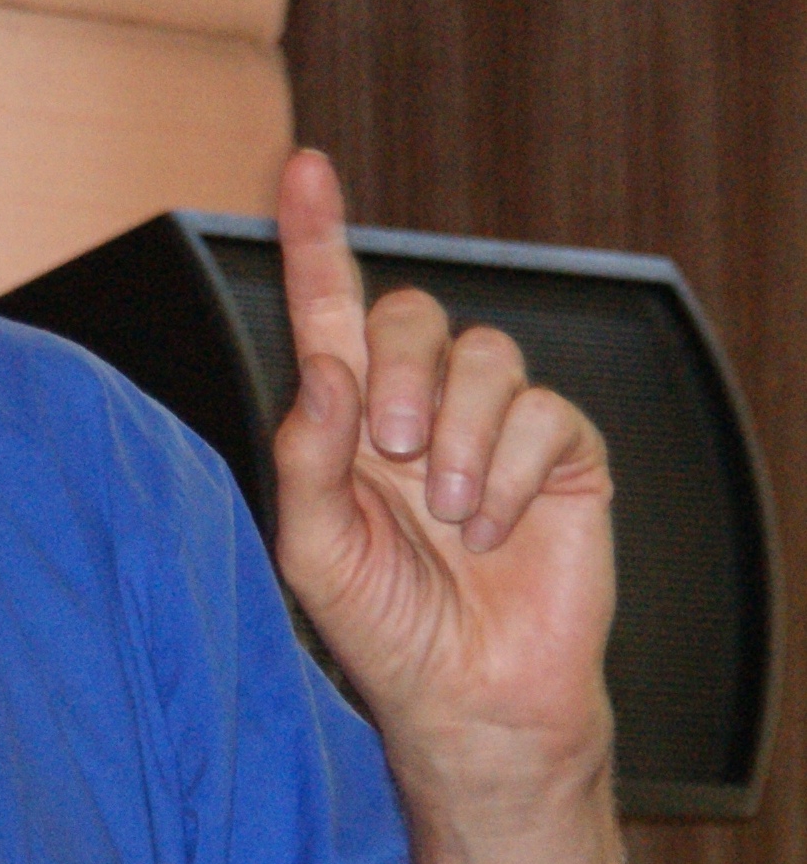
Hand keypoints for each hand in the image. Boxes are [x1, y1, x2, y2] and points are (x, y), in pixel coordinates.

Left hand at [267, 150, 617, 809]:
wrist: (470, 697)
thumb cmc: (382, 625)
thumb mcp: (311, 546)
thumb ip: (304, 452)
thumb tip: (325, 366)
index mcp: (346, 419)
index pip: (330, 309)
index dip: (316, 237)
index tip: (302, 167)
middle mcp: (417, 406)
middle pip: (410, 315)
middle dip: (396, 374)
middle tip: (391, 455)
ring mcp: (493, 425)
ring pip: (482, 354)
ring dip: (455, 434)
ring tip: (447, 513)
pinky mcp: (562, 454)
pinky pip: (542, 412)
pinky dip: (507, 469)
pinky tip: (492, 527)